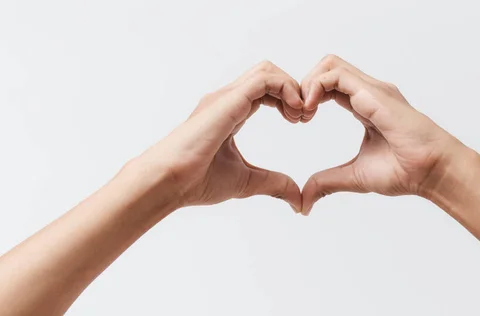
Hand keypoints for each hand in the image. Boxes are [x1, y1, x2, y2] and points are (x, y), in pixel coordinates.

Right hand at [138, 61, 303, 211]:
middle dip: (293, 89)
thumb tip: (297, 199)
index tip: (301, 121)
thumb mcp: (247, 181)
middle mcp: (228, 99)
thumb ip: (273, 184)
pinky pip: (265, 80)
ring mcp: (226, 97)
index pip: (266, 90)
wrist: (169, 182)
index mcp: (231, 112)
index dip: (288, 99)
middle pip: (268, 74)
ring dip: (291, 88)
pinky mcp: (228, 100)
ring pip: (267, 71)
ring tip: (300, 114)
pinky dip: (285, 89)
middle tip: (304, 117)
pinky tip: (293, 113)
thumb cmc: (197, 181)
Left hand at [299, 55, 464, 214]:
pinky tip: (311, 110)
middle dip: (304, 85)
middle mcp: (368, 93)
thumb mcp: (354, 177)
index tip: (299, 120)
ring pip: (330, 64)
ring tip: (303, 112)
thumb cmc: (405, 172)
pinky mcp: (374, 93)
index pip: (329, 86)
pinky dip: (316, 87)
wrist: (432, 172)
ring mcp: (372, 90)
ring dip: (308, 84)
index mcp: (364, 106)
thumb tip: (304, 200)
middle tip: (297, 114)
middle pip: (327, 68)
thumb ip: (327, 182)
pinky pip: (336, 75)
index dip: (308, 96)